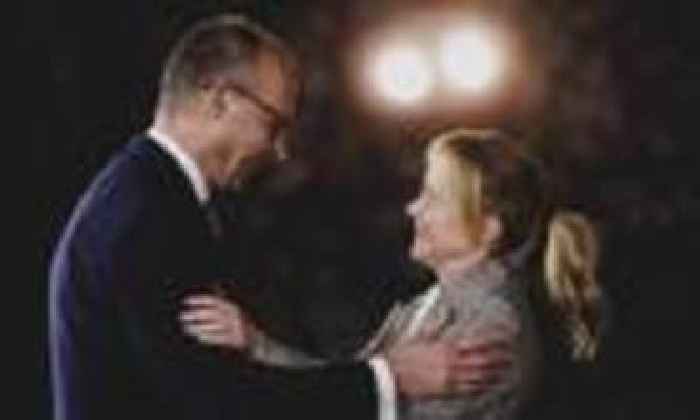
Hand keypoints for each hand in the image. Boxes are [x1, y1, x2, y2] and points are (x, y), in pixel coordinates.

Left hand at [179, 294, 252, 349]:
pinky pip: (217, 338)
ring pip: (211, 327)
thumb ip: (224, 299)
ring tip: (185, 327)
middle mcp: (235, 316)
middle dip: (194, 314)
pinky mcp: (236, 340)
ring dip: (196, 327)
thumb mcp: (235, 309)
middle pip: (210, 314)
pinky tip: (196, 336)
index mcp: (233, 306)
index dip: (198, 300)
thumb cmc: (243, 323)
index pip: (213, 301)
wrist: (259, 342)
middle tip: (181, 316)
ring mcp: (236, 328)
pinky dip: (206, 337)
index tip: (185, 301)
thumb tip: (214, 286)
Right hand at [387, 326, 514, 397]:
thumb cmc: (403, 355)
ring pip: (480, 376)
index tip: (505, 336)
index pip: (477, 342)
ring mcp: (451, 378)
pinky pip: (469, 389)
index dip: (493, 340)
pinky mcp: (446, 390)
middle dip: (499, 357)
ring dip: (495, 372)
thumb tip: (448, 314)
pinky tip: (489, 384)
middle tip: (512, 354)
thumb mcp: (420, 336)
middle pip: (483, 360)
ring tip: (507, 369)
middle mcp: (452, 363)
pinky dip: (482, 386)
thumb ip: (437, 327)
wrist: (390, 375)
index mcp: (446, 347)